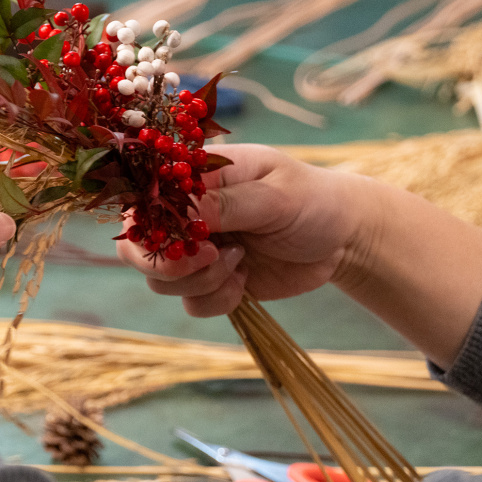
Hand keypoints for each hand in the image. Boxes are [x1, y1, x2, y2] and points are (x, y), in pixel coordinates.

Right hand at [118, 144, 363, 316]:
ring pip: (160, 280)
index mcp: (194, 178)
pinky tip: (244, 282)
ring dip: (200, 281)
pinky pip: (190, 303)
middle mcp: (185, 214)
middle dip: (168, 262)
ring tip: (239, 263)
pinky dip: (216, 300)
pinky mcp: (211, 281)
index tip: (187, 234)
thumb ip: (230, 203)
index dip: (149, 222)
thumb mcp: (277, 194)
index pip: (145, 197)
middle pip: (138, 246)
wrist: (344, 238)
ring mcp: (195, 249)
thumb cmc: (313, 200)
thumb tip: (185, 213)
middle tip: (210, 257)